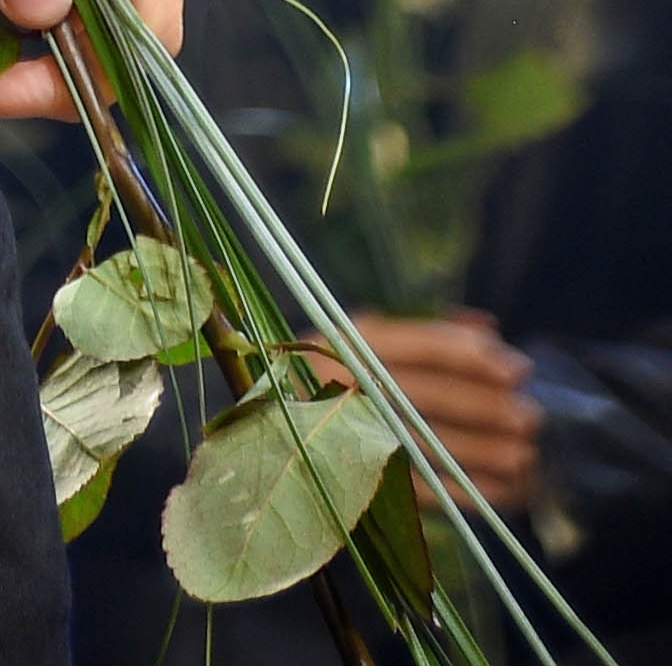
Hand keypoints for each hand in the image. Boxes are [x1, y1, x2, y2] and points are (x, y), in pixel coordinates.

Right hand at [333, 312, 541, 512]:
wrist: (285, 425)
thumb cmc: (338, 370)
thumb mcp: (371, 338)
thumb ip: (429, 330)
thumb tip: (487, 327)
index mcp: (353, 341)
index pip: (423, 346)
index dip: (473, 356)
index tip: (518, 369)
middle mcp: (352, 384)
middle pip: (431, 396)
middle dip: (487, 407)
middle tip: (531, 418)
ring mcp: (354, 433)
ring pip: (429, 443)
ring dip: (485, 452)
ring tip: (525, 456)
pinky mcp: (362, 478)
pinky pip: (421, 487)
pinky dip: (463, 490)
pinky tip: (500, 491)